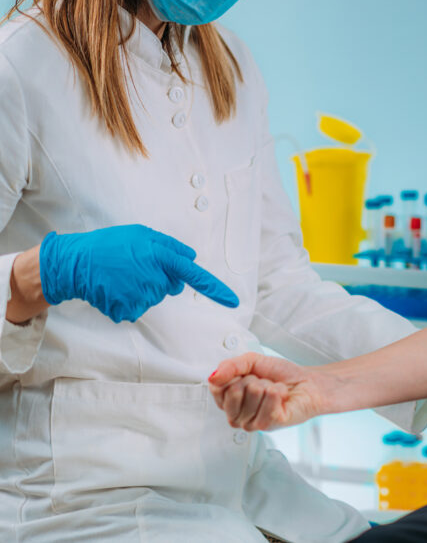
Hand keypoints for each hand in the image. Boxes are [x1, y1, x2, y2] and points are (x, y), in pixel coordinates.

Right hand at [39, 224, 238, 322]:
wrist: (74, 263)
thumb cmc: (109, 245)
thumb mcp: (140, 234)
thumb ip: (169, 246)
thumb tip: (192, 257)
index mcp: (159, 256)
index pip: (193, 273)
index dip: (214, 288)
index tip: (233, 302)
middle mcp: (154, 277)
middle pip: (172, 286)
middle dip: (160, 277)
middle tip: (134, 265)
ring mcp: (141, 296)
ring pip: (154, 296)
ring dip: (142, 288)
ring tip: (120, 275)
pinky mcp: (128, 310)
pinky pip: (138, 308)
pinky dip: (128, 300)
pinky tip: (114, 288)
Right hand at [208, 352, 330, 430]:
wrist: (307, 382)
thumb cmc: (280, 375)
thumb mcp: (251, 362)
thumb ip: (230, 366)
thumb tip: (213, 378)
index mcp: (229, 402)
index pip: (217, 387)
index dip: (235, 374)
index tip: (249, 375)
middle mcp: (237, 417)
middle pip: (234, 390)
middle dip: (253, 379)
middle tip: (264, 383)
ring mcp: (252, 423)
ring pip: (252, 392)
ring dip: (268, 385)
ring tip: (274, 390)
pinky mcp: (269, 425)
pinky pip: (268, 399)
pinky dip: (279, 391)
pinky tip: (282, 396)